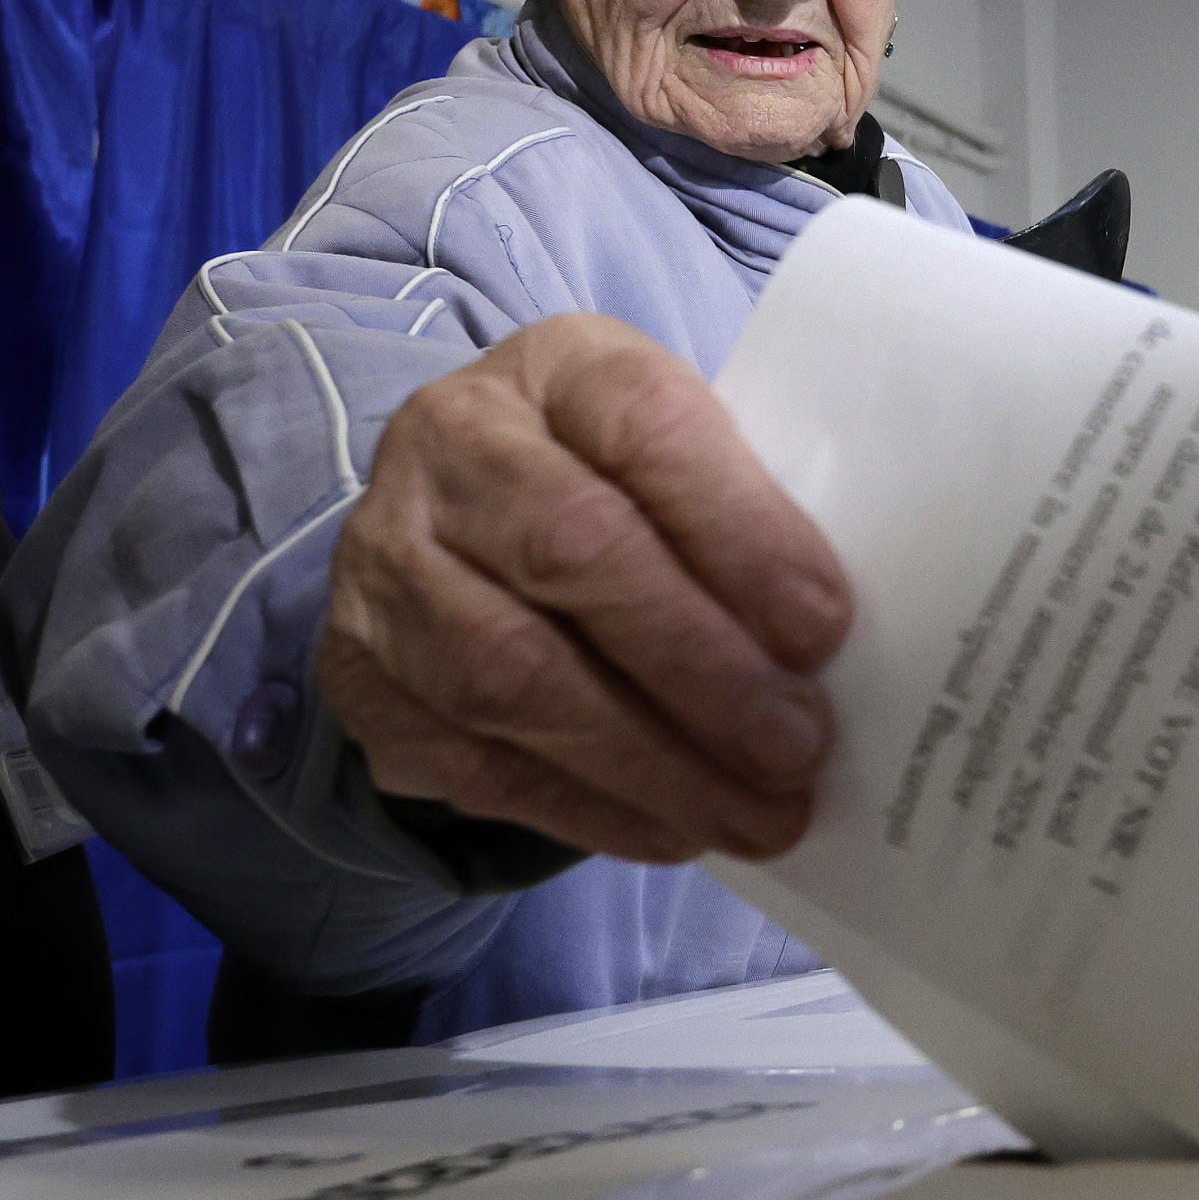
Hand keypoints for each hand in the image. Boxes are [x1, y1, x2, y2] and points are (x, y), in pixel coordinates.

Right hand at [317, 313, 850, 864]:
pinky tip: (676, 830)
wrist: (468, 530)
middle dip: (703, 666)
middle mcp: (452, 447)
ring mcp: (386, 562)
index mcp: (559, 369)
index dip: (738, 529)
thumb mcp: (687, 460)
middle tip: (797, 745)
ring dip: (654, 762)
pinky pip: (477, 760)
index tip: (822, 626)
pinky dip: (592, 808)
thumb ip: (751, 518)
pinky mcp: (361, 678)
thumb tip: (837, 645)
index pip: (646, 426)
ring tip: (756, 813)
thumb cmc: (624, 492)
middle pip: (574, 550)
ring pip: (514, 673)